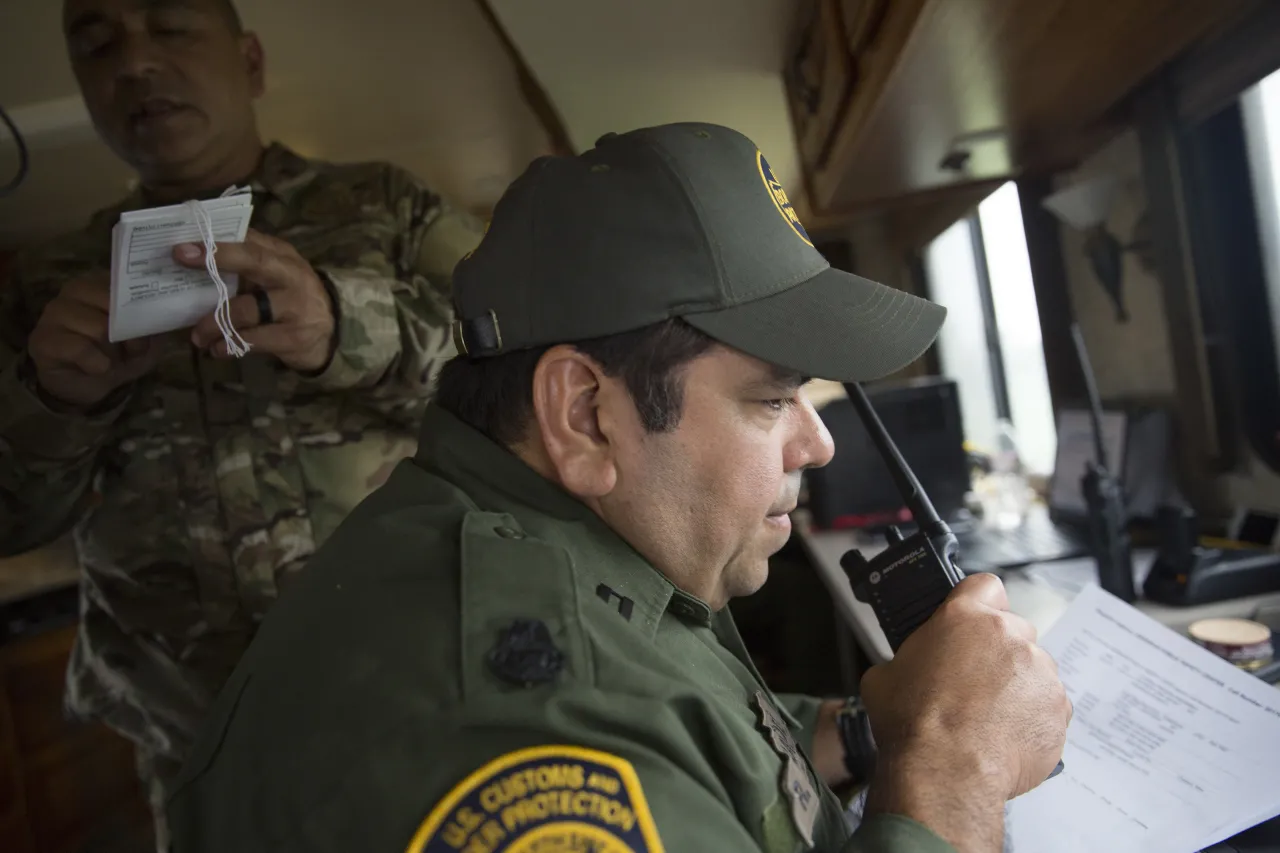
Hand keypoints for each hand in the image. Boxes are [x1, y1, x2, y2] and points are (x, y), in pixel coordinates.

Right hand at [27, 272, 160, 408]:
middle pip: (114, 306)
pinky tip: (96, 368)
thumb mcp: (146, 343)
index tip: (151, 329)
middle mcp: (74, 290)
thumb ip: (155, 326)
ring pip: (98, 328)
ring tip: (112, 360)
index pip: (126, 284)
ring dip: (113, 352)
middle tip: (132, 351)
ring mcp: (54, 313)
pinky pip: (79, 348)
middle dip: (130, 335)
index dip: (143, 310)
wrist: (88, 385)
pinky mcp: (42, 339)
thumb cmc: (118, 356)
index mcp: (101, 283)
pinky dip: (97, 364)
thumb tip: (164, 316)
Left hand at [178, 230, 335, 372]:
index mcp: (282, 255)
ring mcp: (295, 307)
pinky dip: (230, 345)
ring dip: (214, 322)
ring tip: (197, 337)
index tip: (182, 246)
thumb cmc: (291, 298)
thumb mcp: (276, 274)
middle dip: (217, 260)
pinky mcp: (294, 337)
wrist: (332, 332)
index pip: (249, 241)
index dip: (216, 242)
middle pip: (255, 262)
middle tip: (181, 260)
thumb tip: (195, 255)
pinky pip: (254, 340)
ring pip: (247, 309)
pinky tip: (217, 350)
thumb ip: (246, 264)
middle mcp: (291, 275)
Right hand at [860, 574, 1070, 848]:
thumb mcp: (886, 674)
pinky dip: (1032, 718)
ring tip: (988, 717)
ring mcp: (1041, 673)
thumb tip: (911, 667)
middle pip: (1012, 630)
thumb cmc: (914, 723)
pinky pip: (1048, 706)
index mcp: (966, 617)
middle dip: (997, 651)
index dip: (978, 602)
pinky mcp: (1059, 710)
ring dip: (1016, 686)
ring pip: (1033, 670)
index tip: (973, 619)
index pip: (985, 585)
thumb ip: (911, 656)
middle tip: (972, 680)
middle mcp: (1010, 637)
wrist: (945, 772)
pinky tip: (1003, 736)